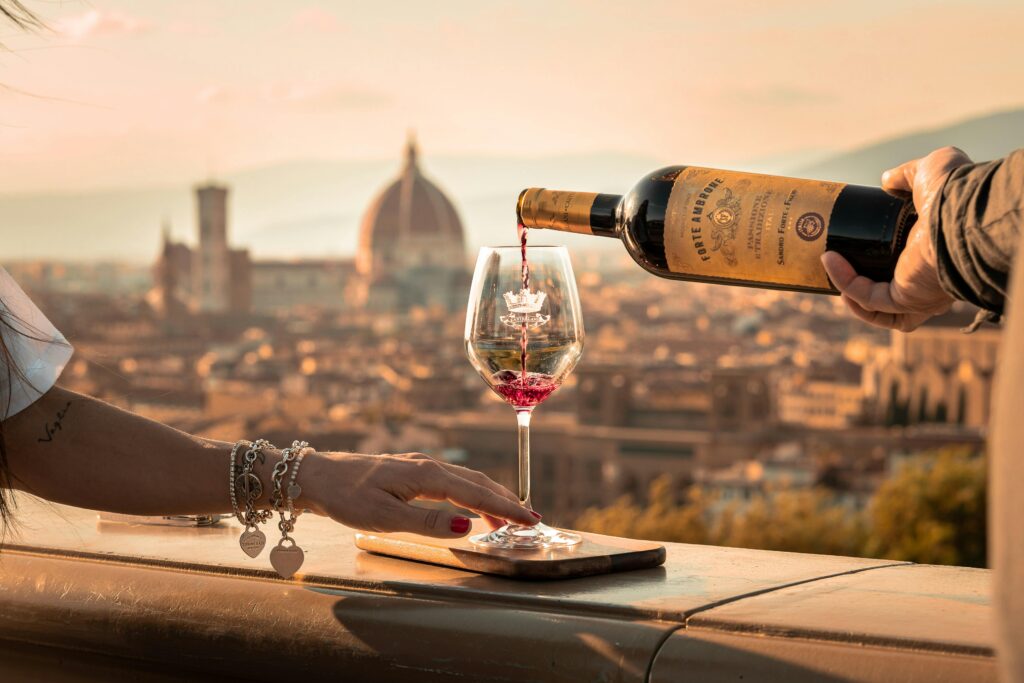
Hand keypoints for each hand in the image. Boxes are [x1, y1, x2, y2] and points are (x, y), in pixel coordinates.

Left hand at [298, 451, 539, 537]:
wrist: (316, 476)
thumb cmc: (346, 498)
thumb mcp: (385, 517)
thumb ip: (428, 523)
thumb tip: (467, 527)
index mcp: (426, 475)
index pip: (476, 493)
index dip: (505, 508)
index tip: (529, 520)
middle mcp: (427, 465)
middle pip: (477, 482)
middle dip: (505, 501)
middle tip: (530, 520)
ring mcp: (419, 465)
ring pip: (465, 479)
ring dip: (489, 496)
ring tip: (507, 518)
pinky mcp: (410, 470)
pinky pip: (451, 480)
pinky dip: (470, 492)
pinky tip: (470, 504)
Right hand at [821, 146, 972, 331]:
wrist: (961, 210)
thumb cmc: (955, 191)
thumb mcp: (928, 171)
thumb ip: (906, 175)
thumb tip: (886, 180)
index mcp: (937, 252)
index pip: (909, 265)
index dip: (883, 258)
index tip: (860, 239)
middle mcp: (931, 279)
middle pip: (894, 296)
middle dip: (863, 285)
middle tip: (839, 261)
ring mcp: (919, 293)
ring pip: (879, 309)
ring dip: (850, 292)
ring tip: (829, 263)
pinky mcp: (905, 298)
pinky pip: (869, 299)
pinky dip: (846, 282)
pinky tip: (829, 260)